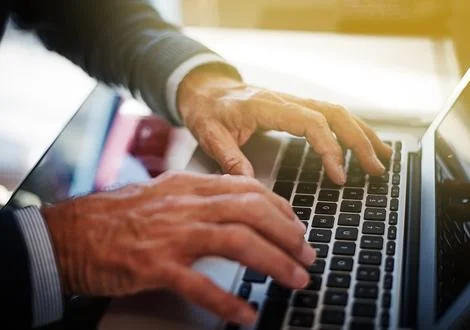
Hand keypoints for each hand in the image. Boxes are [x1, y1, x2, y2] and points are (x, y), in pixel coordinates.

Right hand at [42, 171, 315, 324]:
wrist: (71, 232)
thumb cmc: (119, 216)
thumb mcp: (165, 194)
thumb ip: (201, 197)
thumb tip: (239, 206)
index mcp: (190, 186)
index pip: (249, 190)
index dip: (281, 209)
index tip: (297, 227)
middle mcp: (187, 205)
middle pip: (253, 212)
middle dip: (288, 235)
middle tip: (306, 256)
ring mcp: (173, 235)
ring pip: (238, 242)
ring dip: (274, 263)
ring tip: (294, 280)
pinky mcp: (156, 266)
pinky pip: (202, 285)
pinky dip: (229, 302)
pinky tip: (246, 315)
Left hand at [178, 70, 391, 183]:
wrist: (206, 90)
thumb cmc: (208, 111)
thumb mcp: (210, 135)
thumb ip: (229, 158)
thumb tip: (250, 184)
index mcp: (267, 107)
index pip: (311, 124)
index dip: (330, 148)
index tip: (339, 175)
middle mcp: (286, 101)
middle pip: (334, 114)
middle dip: (359, 141)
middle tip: (375, 169)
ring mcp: (293, 102)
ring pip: (337, 112)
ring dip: (362, 133)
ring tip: (383, 155)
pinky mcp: (295, 108)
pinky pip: (329, 114)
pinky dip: (350, 128)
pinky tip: (362, 142)